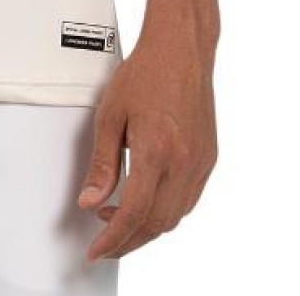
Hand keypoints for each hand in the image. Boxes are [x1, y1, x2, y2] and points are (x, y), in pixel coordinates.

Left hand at [77, 25, 218, 261]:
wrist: (181, 50)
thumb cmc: (146, 73)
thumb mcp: (110, 115)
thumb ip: (102, 163)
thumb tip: (91, 200)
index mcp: (157, 152)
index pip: (134, 214)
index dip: (113, 239)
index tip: (97, 249)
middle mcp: (184, 163)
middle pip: (157, 224)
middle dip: (129, 241)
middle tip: (105, 242)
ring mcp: (201, 163)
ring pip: (175, 216)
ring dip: (147, 228)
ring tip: (119, 220)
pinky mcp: (209, 159)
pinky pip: (188, 200)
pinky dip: (166, 211)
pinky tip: (147, 202)